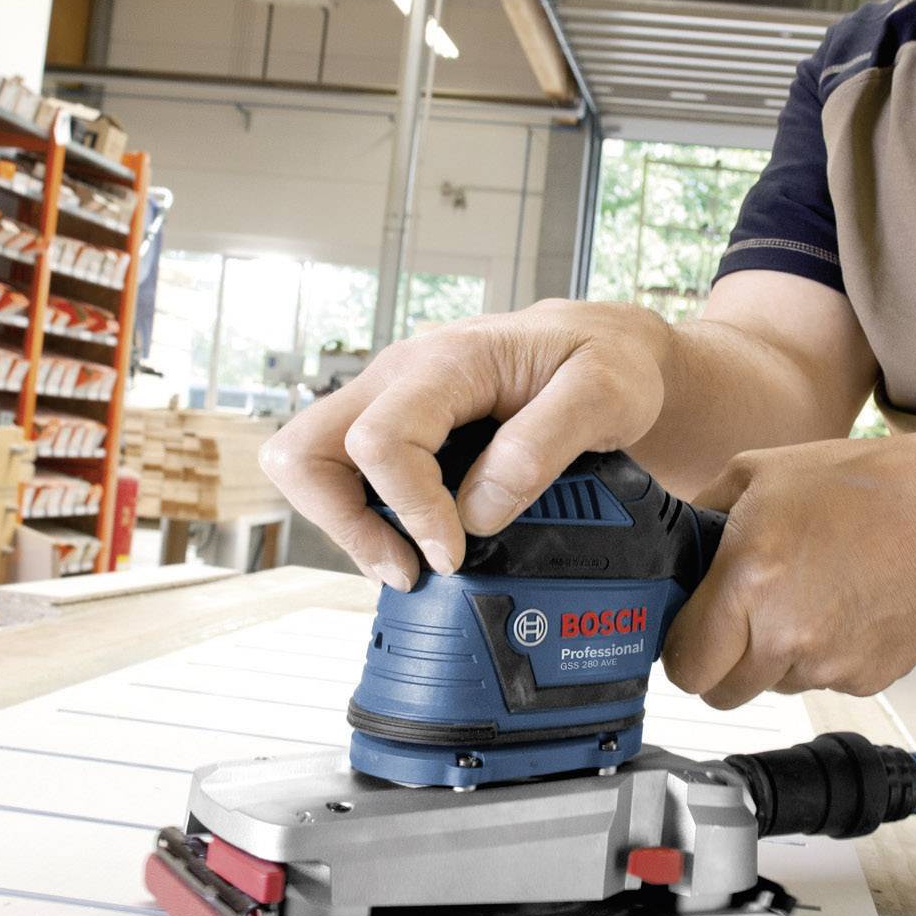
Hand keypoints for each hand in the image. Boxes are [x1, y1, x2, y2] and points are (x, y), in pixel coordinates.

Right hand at [259, 299, 675, 589]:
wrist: (607, 348)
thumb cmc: (607, 362)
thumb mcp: (604, 395)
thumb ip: (542, 445)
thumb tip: (477, 509)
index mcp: (449, 362)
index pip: (382, 441)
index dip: (410, 511)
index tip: (454, 553)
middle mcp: (401, 376)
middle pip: (308, 450)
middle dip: (343, 523)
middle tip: (406, 567)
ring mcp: (391, 399)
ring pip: (312, 465)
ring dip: (348, 525)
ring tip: (408, 562)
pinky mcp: (396, 424)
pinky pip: (346, 475)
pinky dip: (367, 517)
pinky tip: (416, 539)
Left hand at [664, 432, 915, 708]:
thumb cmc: (863, 485)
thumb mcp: (759, 473)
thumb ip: (701, 514)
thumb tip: (674, 549)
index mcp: (746, 582)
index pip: (683, 666)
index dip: (680, 650)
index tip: (690, 633)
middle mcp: (783, 636)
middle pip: (721, 693)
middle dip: (721, 663)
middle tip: (739, 620)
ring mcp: (828, 664)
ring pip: (772, 688)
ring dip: (774, 659)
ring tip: (805, 598)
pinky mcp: (866, 679)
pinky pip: (822, 682)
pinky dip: (823, 656)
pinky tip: (843, 607)